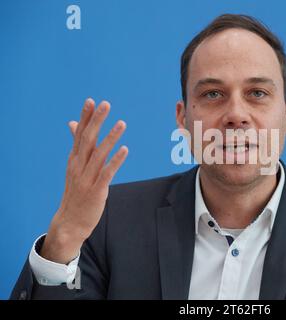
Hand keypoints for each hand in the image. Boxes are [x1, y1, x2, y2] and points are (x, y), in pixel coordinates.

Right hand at [41, 98, 127, 263]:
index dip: (85, 117)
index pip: (79, 134)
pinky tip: (125, 150)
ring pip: (99, 154)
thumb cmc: (76, 192)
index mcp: (74, 159)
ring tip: (122, 123)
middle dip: (96, 121)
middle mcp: (78, 166)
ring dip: (110, 138)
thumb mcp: (74, 167)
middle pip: (88, 139)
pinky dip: (115, 161)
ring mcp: (86, 178)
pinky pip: (107, 173)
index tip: (91, 101)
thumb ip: (77, 145)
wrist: (70, 221)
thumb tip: (72, 124)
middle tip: (105, 104)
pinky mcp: (96, 190)